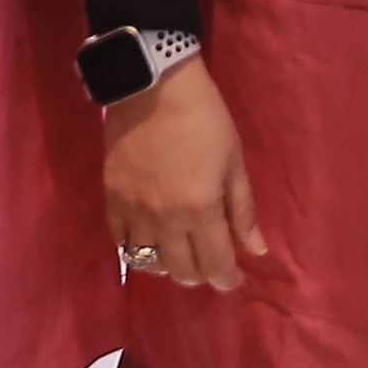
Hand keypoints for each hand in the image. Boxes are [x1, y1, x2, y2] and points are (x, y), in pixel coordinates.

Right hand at [105, 63, 264, 291]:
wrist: (154, 88)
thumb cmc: (205, 119)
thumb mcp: (234, 161)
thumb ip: (243, 210)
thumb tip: (256, 250)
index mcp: (201, 210)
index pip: (215, 264)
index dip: (227, 279)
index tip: (233, 278)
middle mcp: (166, 220)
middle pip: (182, 271)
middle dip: (201, 275)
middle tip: (209, 264)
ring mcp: (135, 212)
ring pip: (149, 263)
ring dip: (169, 266)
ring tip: (179, 254)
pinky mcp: (112, 200)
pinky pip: (121, 243)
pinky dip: (137, 250)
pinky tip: (150, 241)